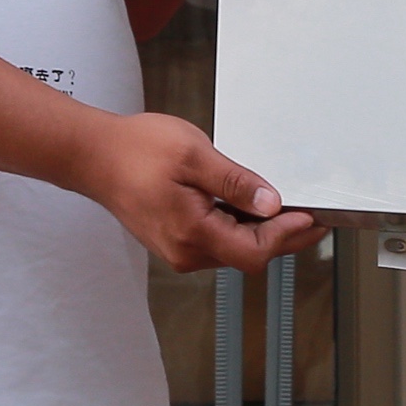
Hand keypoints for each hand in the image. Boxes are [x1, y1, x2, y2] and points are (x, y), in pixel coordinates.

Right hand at [67, 109, 319, 272]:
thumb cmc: (136, 150)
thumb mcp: (194, 155)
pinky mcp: (175, 241)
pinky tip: (252, 209)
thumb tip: (270, 203)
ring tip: (287, 209)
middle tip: (312, 217)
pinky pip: (218, 242)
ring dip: (263, 234)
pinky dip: (241, 229)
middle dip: (284, 237)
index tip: (310, 216)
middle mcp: (186, 251)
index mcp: (192, 232)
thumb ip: (235, 182)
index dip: (288, 236)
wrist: (93, 156)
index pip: (255, 251)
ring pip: (235, 250)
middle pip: (249, 255)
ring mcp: (179, 249)